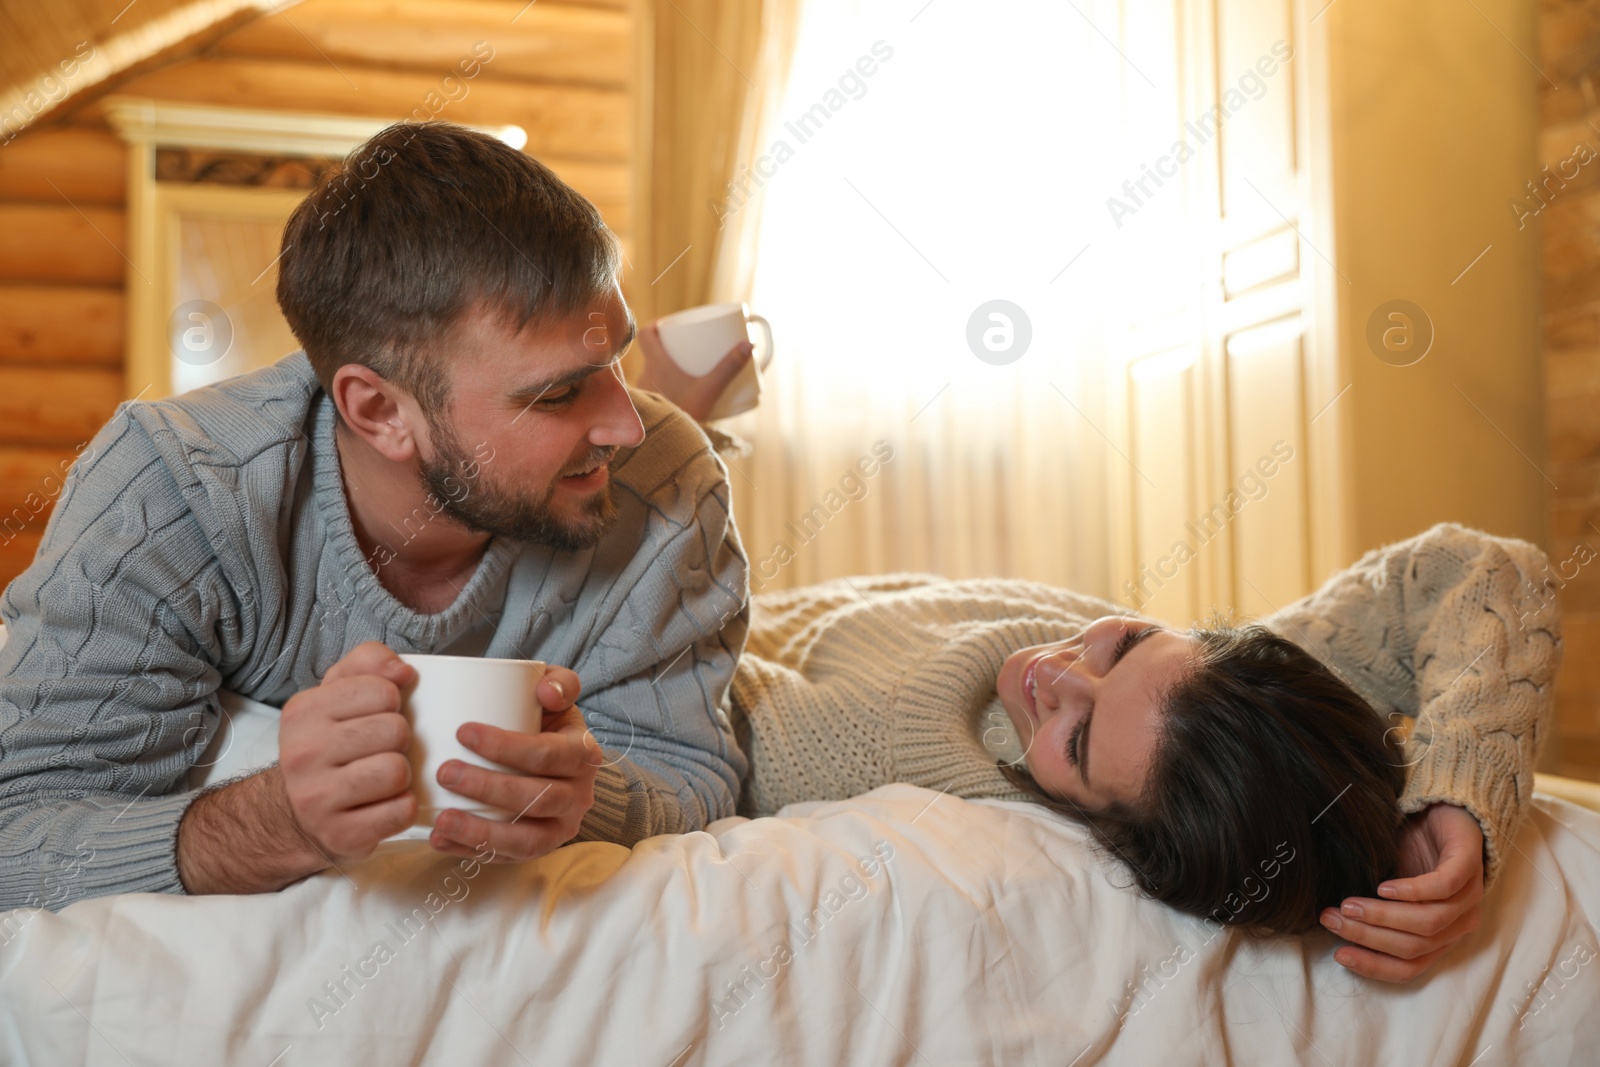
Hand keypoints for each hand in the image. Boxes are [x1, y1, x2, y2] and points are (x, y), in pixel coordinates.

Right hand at [277, 641, 418, 861]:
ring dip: (402, 774)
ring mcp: (316, 800)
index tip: (375, 716)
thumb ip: (369, 662)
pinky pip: (402, 810)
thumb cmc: (329, 743)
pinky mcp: (340, 835)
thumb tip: (403, 670)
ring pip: (397, 771)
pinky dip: (403, 806)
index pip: (382, 690)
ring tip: (382, 776)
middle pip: (395, 730)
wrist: (297, 812)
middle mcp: (302, 754)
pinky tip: (383, 804)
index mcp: (303, 712)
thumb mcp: (338, 691)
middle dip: (399, 740)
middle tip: (379, 750)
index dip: (391, 703)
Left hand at [427, 666, 601, 861]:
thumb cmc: (545, 723)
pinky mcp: (539, 850)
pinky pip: (507, 858)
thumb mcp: (557, 696)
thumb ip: (558, 682)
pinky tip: (440, 839)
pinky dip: (471, 852)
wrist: (556, 762)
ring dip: (480, 831)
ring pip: (525, 839)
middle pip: (536, 798)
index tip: (462, 731)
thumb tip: (545, 692)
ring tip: (442, 819)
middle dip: (487, 787)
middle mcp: (579, 796)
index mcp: (583, 755)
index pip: (547, 754)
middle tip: (444, 772)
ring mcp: (560, 828)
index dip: (506, 746)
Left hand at [634, 320, 751, 421]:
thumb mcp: (711, 389)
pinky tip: (674, 395)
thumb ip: (729, 367)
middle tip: (682, 349)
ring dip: (662, 370)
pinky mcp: (648, 411)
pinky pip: (651, 392)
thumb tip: (750, 343)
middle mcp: (645, 376)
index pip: (645, 335)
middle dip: (665, 349)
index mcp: (656, 364)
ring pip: (650, 374)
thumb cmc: (685, 415)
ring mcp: (644, 395)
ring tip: (681, 372)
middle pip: (649, 354)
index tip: (667, 327)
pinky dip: (662, 389)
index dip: (655, 326)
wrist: (667, 449)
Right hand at [1319, 803, 1484, 980]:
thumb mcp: (1390, 888)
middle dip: (1367, 936)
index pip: (1410, 967)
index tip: (1338, 954)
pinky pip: (1442, 887)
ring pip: (1427, 922)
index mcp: (1440, 937)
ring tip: (1349, 903)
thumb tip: (1336, 925)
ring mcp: (1468, 897)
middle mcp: (1458, 924)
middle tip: (1332, 918)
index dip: (1374, 965)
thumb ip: (1377, 910)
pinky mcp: (1469, 865)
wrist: (1442, 811)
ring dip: (1383, 916)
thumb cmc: (1411, 853)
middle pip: (1414, 946)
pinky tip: (1383, 887)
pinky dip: (1411, 891)